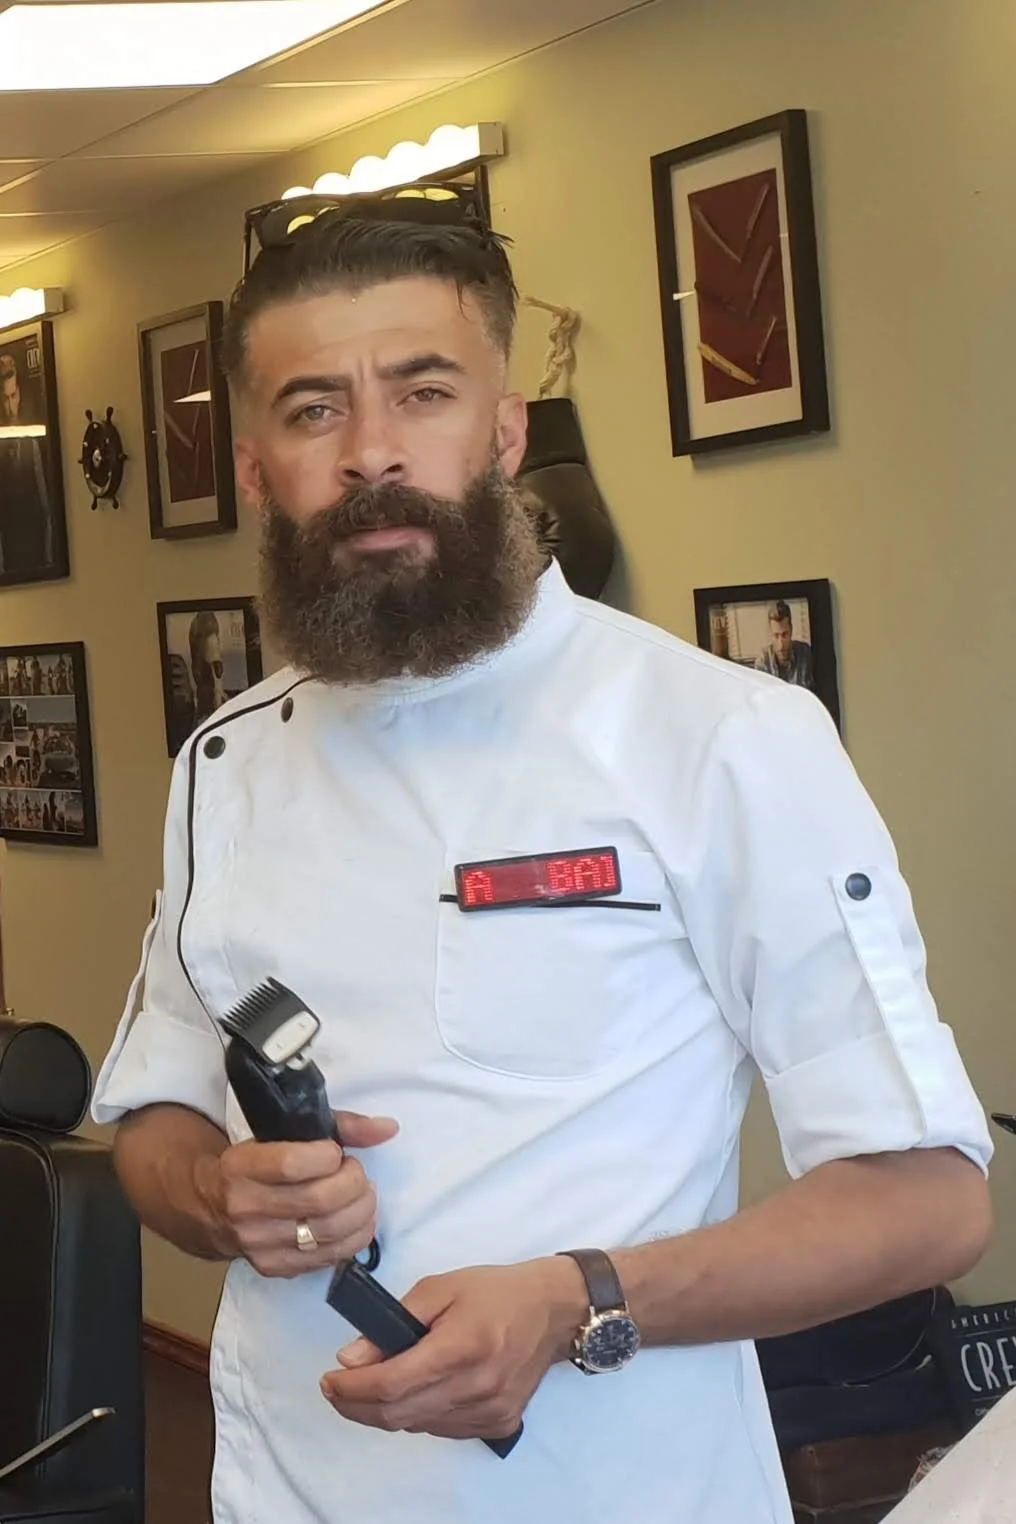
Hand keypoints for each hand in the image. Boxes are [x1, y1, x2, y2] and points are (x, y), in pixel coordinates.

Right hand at [200, 1110, 397, 1277]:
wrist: (211, 1206)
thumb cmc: (257, 1162)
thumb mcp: (286, 1133)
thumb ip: (340, 1126)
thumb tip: (389, 1128)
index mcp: (242, 1167)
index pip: (293, 1165)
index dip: (329, 1156)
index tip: (336, 1152)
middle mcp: (245, 1208)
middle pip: (319, 1201)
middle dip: (354, 1184)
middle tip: (357, 1174)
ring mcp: (258, 1244)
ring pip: (328, 1233)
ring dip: (361, 1212)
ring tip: (363, 1196)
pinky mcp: (274, 1268)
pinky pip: (327, 1259)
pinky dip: (355, 1239)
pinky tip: (359, 1222)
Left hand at [319, 1257, 587, 1440]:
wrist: (553, 1310)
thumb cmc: (494, 1291)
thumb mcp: (441, 1288)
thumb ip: (395, 1322)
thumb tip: (351, 1357)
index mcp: (462, 1347)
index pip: (392, 1384)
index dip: (352, 1390)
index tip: (328, 1381)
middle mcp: (477, 1387)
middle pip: (399, 1415)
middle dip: (357, 1406)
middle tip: (337, 1389)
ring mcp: (490, 1412)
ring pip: (418, 1426)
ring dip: (385, 1412)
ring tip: (371, 1387)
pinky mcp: (499, 1424)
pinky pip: (442, 1429)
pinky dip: (417, 1415)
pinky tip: (413, 1393)